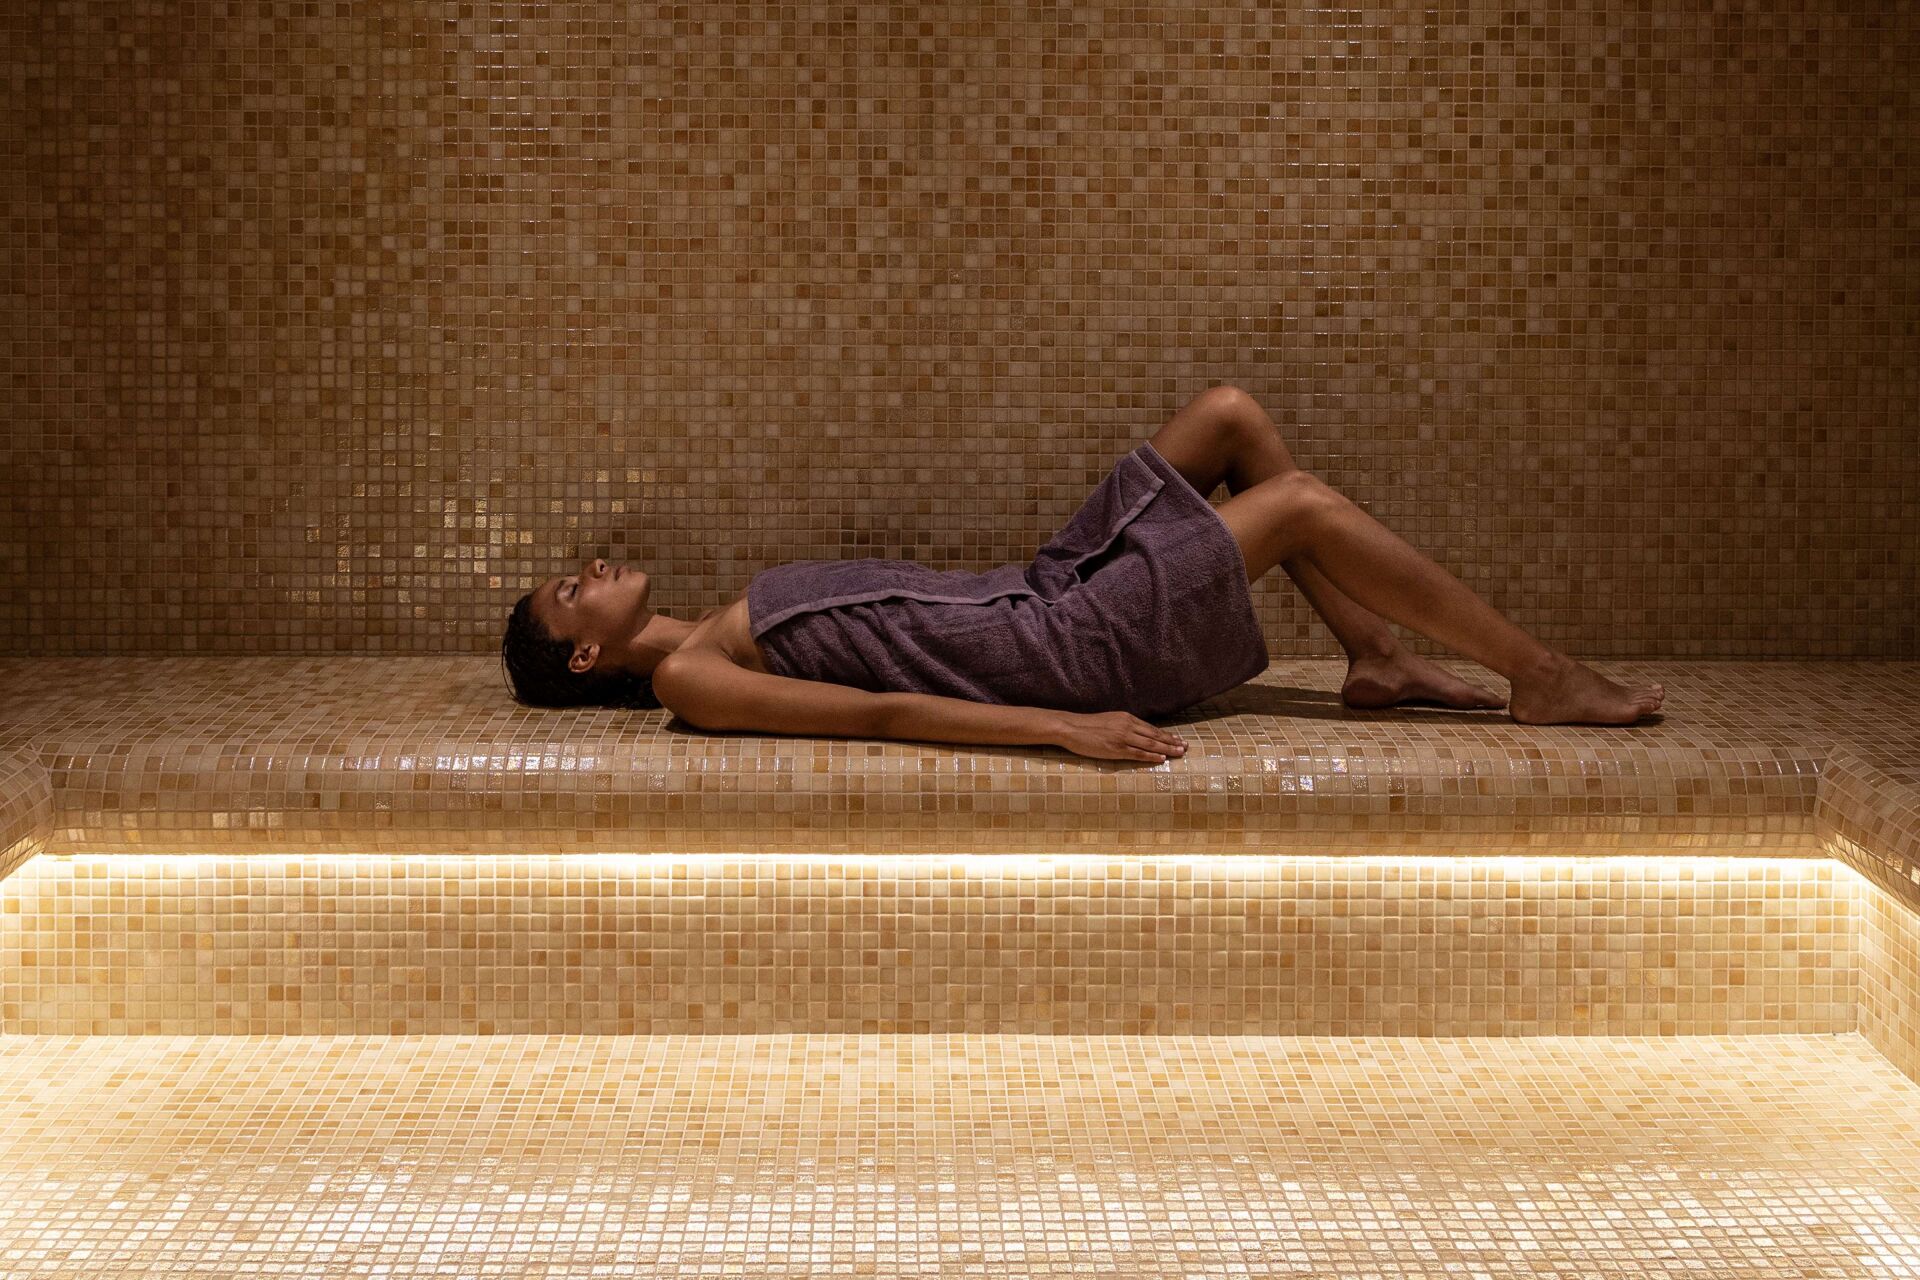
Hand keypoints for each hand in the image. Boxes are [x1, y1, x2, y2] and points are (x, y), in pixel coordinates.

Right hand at [1049, 711, 1188, 762]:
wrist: (1071, 728)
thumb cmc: (1087, 726)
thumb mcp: (1110, 721)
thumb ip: (1123, 726)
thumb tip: (1136, 734)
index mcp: (1127, 718)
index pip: (1151, 728)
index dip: (1167, 735)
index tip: (1178, 739)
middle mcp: (1127, 726)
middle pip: (1155, 735)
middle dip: (1172, 742)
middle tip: (1186, 747)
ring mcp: (1122, 737)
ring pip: (1150, 744)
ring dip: (1167, 749)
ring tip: (1179, 753)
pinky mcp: (1116, 748)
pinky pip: (1138, 753)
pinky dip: (1151, 756)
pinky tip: (1161, 758)